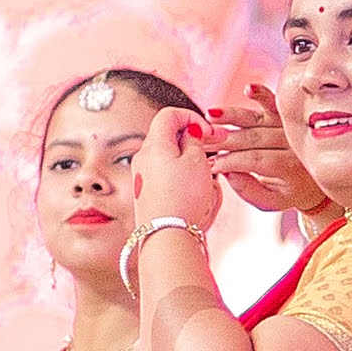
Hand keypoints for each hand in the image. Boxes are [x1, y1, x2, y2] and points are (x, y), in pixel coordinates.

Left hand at [133, 106, 221, 228]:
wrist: (166, 236)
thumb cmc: (183, 199)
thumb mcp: (198, 162)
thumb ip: (195, 140)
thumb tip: (191, 131)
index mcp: (154, 144)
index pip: (170, 114)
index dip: (192, 117)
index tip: (207, 132)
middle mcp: (142, 157)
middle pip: (167, 135)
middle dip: (191, 140)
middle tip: (210, 153)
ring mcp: (141, 176)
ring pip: (167, 156)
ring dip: (188, 160)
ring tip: (203, 178)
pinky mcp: (144, 192)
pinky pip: (164, 174)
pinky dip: (180, 176)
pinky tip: (191, 192)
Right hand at [207, 84, 326, 213]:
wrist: (315, 179)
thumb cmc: (289, 192)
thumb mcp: (270, 202)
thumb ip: (248, 190)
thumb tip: (227, 172)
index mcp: (289, 168)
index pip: (253, 159)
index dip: (229, 161)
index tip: (209, 164)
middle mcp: (292, 144)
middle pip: (252, 137)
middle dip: (223, 139)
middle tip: (201, 140)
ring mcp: (289, 126)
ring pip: (257, 119)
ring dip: (232, 115)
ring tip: (211, 115)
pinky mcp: (286, 113)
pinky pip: (273, 102)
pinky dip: (261, 94)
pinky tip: (248, 89)